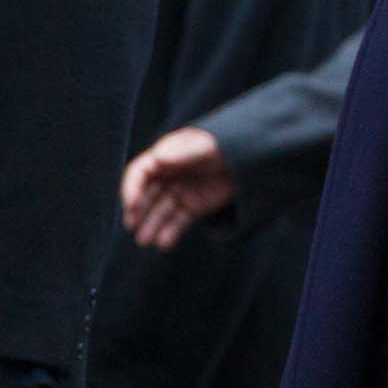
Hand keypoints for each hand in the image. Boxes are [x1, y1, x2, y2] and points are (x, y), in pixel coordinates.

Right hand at [121, 126, 235, 249]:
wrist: (257, 157)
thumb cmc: (230, 143)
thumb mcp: (209, 145)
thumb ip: (185, 152)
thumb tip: (158, 158)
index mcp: (168, 155)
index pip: (140, 172)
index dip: (131, 188)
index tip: (129, 205)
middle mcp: (170, 175)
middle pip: (146, 194)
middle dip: (138, 211)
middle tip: (133, 226)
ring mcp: (182, 191)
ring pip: (161, 211)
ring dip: (152, 226)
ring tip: (147, 240)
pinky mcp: (195, 206)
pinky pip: (178, 221)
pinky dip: (170, 233)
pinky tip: (165, 243)